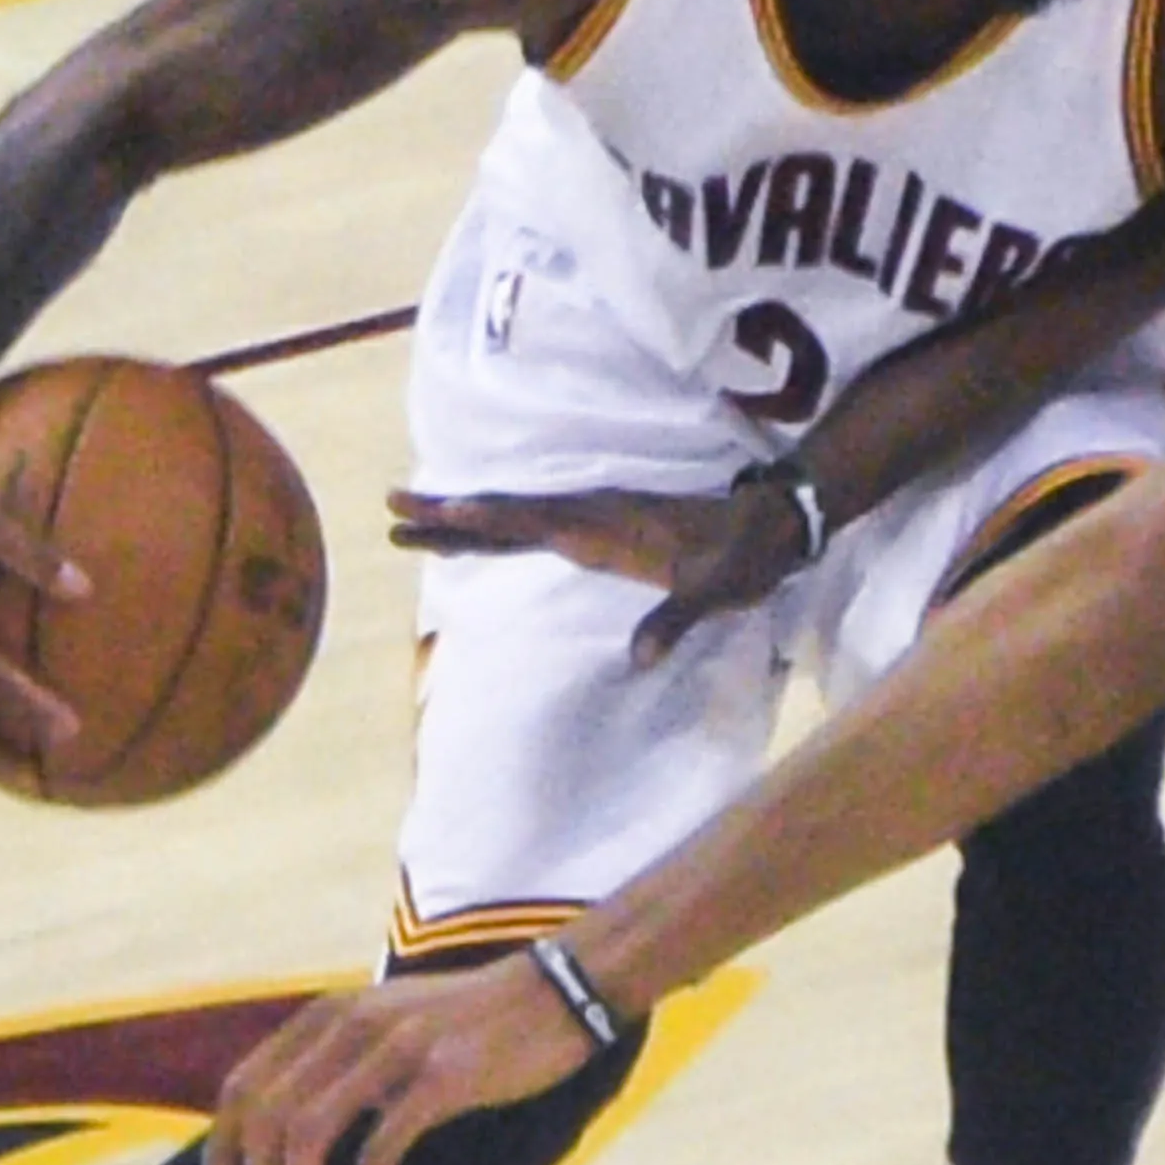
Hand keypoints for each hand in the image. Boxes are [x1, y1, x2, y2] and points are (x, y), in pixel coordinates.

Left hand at [201, 959, 589, 1164]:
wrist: (557, 992)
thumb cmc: (476, 1020)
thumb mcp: (392, 1023)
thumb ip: (344, 1060)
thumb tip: (298, 1130)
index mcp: (330, 1013)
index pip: (245, 1085)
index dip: (222, 1149)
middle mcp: (350, 1025)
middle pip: (268, 1118)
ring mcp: (392, 1049)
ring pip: (308, 1137)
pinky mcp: (438, 1079)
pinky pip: (378, 1151)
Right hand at [384, 476, 815, 664]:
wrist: (773, 525)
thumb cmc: (744, 558)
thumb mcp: (715, 592)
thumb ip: (675, 620)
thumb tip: (640, 658)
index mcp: (605, 525)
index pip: (529, 520)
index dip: (481, 518)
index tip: (434, 512)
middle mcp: (590, 514)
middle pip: (506, 512)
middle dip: (448, 514)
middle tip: (390, 506)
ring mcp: (594, 517)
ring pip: (514, 517)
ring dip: (463, 519)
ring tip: (409, 520)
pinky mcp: (602, 526)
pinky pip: (534, 525)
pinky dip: (496, 527)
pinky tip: (475, 532)